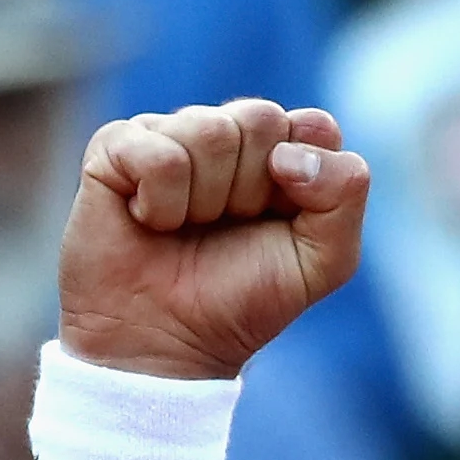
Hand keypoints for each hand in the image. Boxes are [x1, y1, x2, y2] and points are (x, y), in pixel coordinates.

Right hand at [57, 99, 369, 379]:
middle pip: (260, 119)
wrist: (168, 341)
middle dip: (252, 190)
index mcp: (281, 151)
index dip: (304, 177)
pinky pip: (158, 154)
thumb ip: (344, 196)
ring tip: (188, 227)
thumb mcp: (324, 261)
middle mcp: (226, 133)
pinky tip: (150, 221)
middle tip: (229, 226)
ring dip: (206, 200)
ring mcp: (168, 134)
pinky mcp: (116, 146)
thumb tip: (289, 153)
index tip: (283, 218)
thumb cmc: (244, 298)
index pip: (314, 126)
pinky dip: (161, 204)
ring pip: (209, 130)